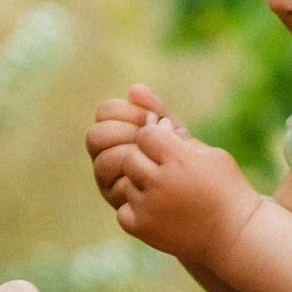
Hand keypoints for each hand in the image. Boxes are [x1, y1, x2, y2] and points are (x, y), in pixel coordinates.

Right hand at [88, 83, 175, 207]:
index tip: (152, 119)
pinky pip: (117, 187)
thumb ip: (156, 109)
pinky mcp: (118, 201)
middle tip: (149, 140)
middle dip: (124, 134)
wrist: (196, 192)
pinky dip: (137, 179)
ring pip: (102, 162)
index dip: (128, 112)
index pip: (105, 112)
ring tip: (154, 157)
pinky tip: (156, 176)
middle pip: (95, 136)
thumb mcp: (171, 130)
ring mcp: (107, 180)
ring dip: (130, 157)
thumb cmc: (180, 156)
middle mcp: (104, 154)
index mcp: (114, 132)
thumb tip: (135, 89)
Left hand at [90, 98, 264, 269]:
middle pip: (132, 157)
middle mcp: (161, 182)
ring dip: (141, 184)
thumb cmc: (226, 188)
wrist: (235, 236)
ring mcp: (149, 208)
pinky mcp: (142, 228)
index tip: (171, 149)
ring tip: (166, 193)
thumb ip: (175, 128)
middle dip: (146, 160)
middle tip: (166, 171)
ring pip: (127, 181)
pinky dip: (136, 208)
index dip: (157, 140)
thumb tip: (135, 92)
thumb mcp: (210, 152)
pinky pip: (123, 209)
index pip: (146, 135)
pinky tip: (159, 209)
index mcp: (180, 159)